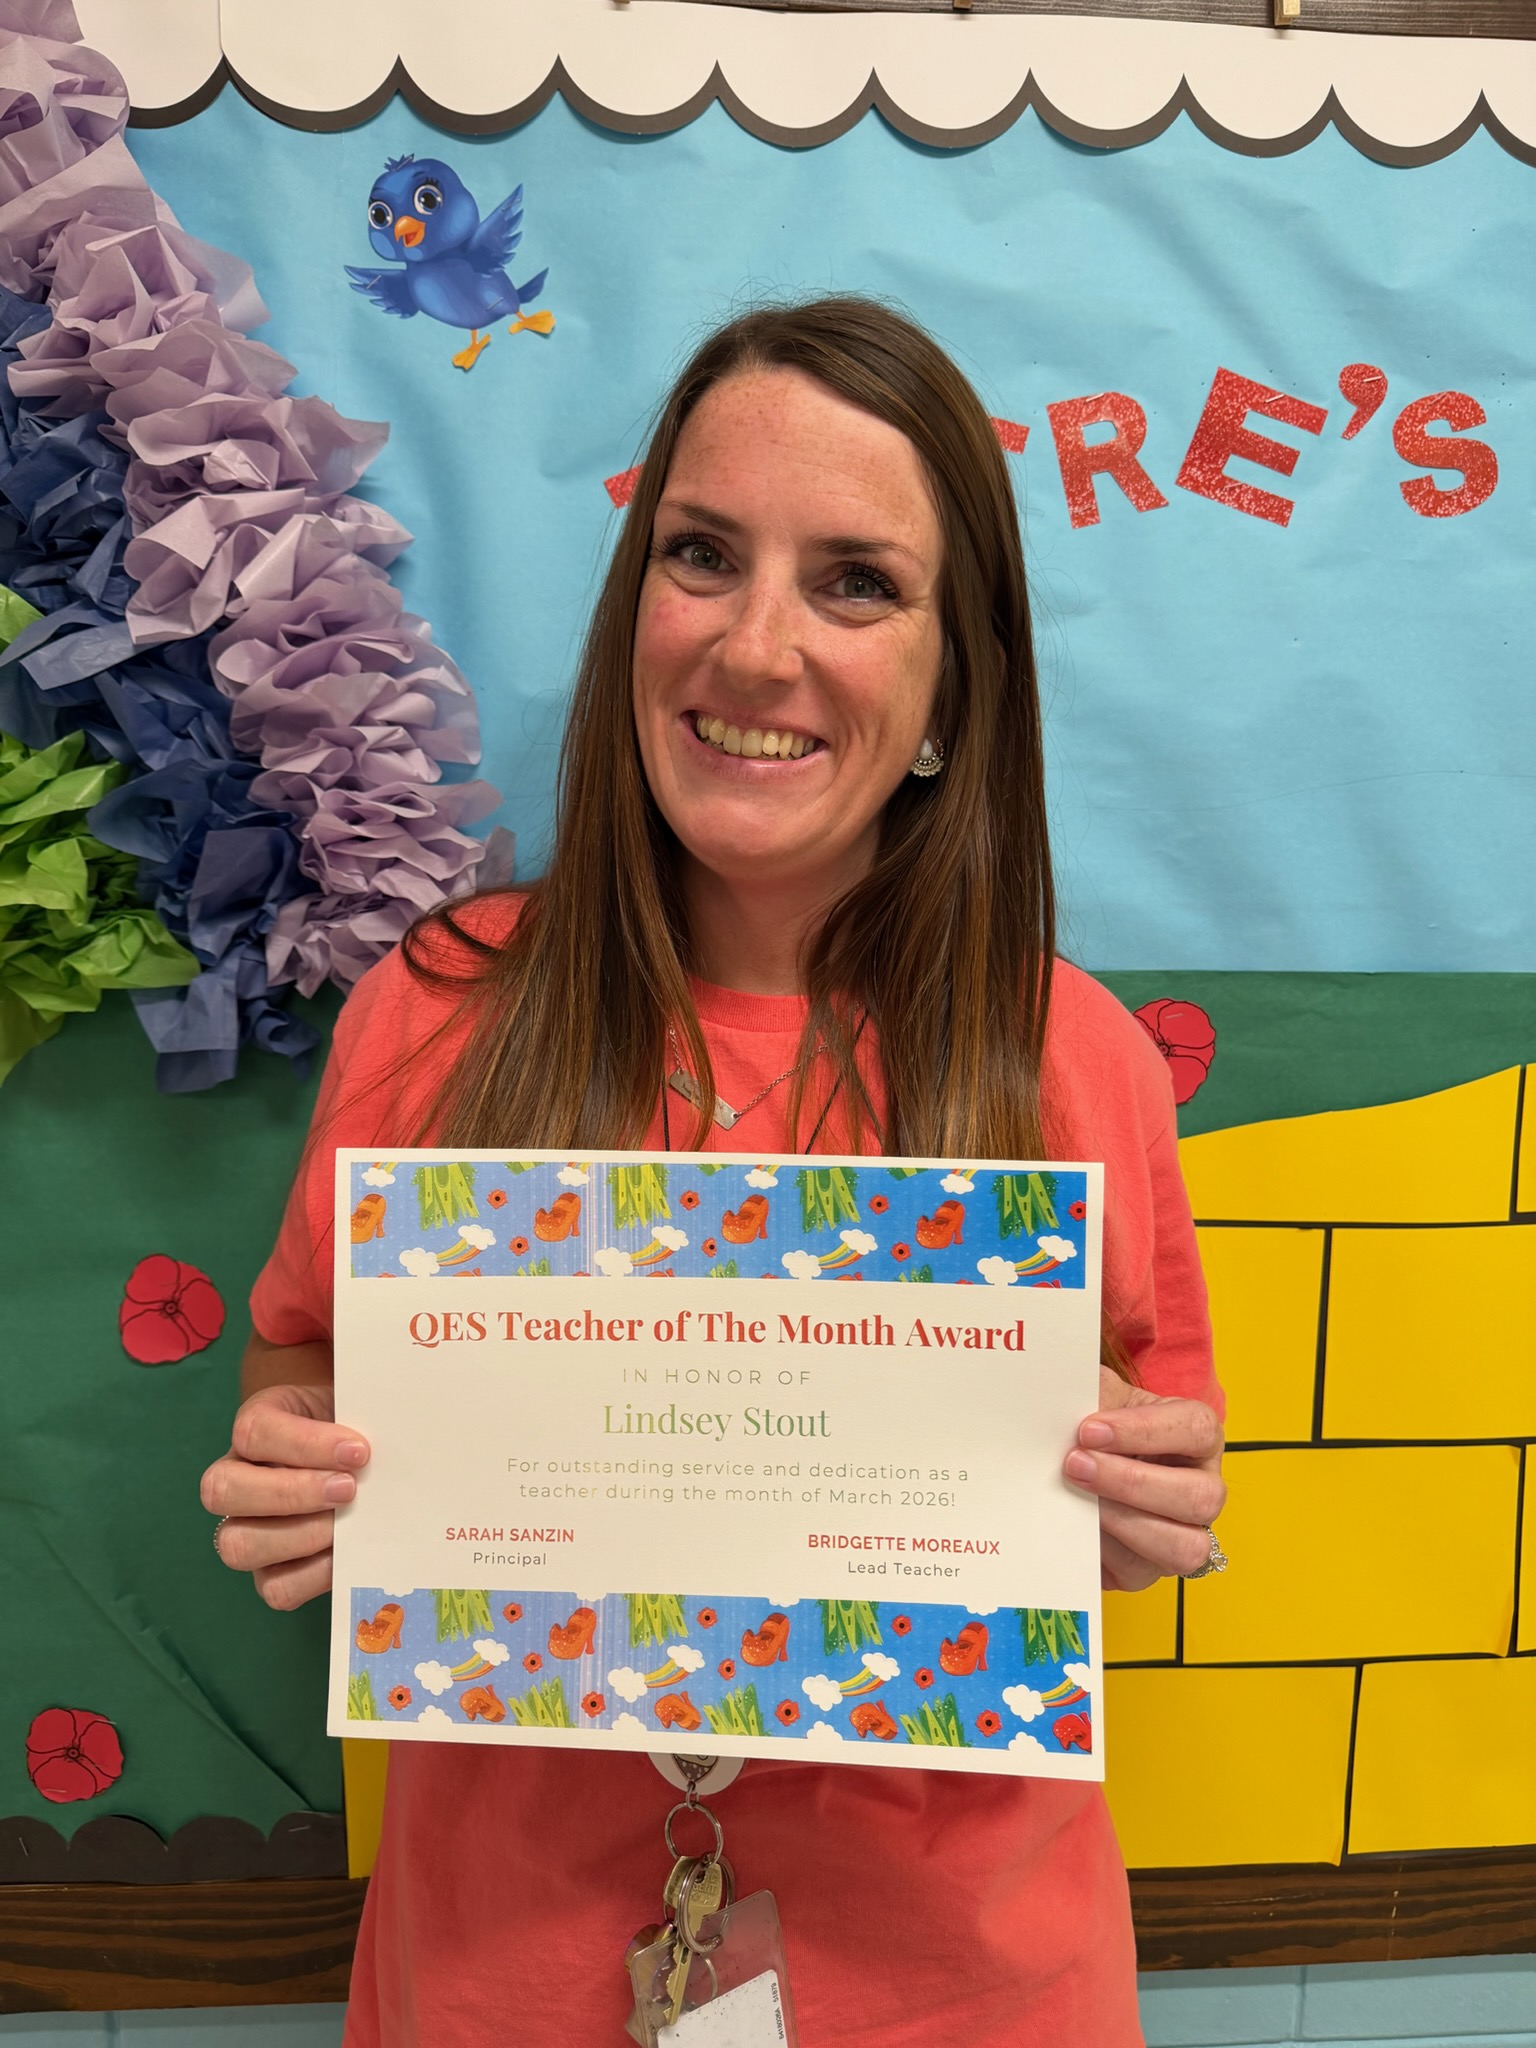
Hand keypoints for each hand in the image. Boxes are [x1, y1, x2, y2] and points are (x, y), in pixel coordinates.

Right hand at [200, 1383, 369, 1611]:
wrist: (364, 1463)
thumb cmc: (354, 1430)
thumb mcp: (352, 1407)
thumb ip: (356, 1411)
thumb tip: (376, 1430)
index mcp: (256, 1428)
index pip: (255, 1431)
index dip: (305, 1444)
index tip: (359, 1451)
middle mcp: (236, 1478)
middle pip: (223, 1489)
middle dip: (291, 1493)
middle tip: (349, 1489)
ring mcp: (245, 1530)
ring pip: (236, 1545)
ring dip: (300, 1538)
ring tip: (348, 1525)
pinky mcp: (269, 1573)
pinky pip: (274, 1588)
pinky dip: (314, 1576)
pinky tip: (347, 1554)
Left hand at [1063, 1366, 1224, 1591]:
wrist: (1078, 1461)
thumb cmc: (1099, 1424)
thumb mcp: (1099, 1399)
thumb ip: (1091, 1395)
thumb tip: (1060, 1398)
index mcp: (1198, 1437)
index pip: (1196, 1429)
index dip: (1145, 1431)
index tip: (1090, 1429)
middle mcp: (1203, 1488)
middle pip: (1200, 1497)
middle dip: (1132, 1483)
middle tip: (1076, 1465)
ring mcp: (1183, 1534)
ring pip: (1184, 1548)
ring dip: (1124, 1522)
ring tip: (1077, 1499)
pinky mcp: (1148, 1568)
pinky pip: (1137, 1572)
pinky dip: (1104, 1551)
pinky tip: (1075, 1525)